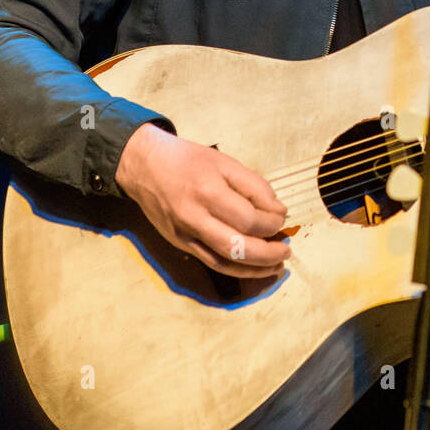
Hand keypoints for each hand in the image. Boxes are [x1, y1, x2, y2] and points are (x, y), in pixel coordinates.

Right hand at [115, 123, 289, 278]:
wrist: (144, 166)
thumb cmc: (188, 160)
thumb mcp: (225, 162)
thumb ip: (254, 186)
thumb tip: (277, 211)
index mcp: (209, 192)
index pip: (249, 218)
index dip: (272, 222)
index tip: (282, 216)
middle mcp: (195, 218)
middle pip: (238, 247)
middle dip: (268, 253)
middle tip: (286, 249)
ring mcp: (185, 235)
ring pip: (225, 262)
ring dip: (256, 268)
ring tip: (277, 265)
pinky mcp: (180, 244)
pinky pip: (212, 263)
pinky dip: (236, 269)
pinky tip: (254, 268)